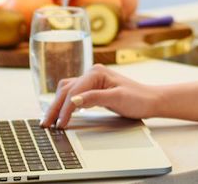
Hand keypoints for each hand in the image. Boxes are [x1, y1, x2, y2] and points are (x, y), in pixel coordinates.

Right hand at [40, 64, 162, 128]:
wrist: (152, 101)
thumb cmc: (139, 99)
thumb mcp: (117, 99)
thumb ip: (94, 98)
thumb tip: (74, 100)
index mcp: (96, 73)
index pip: (73, 92)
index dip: (64, 109)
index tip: (59, 124)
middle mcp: (92, 74)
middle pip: (66, 90)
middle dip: (55, 107)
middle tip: (45, 124)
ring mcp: (93, 80)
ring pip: (68, 91)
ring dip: (57, 104)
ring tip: (49, 120)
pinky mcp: (94, 88)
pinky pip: (74, 94)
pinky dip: (65, 103)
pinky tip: (61, 112)